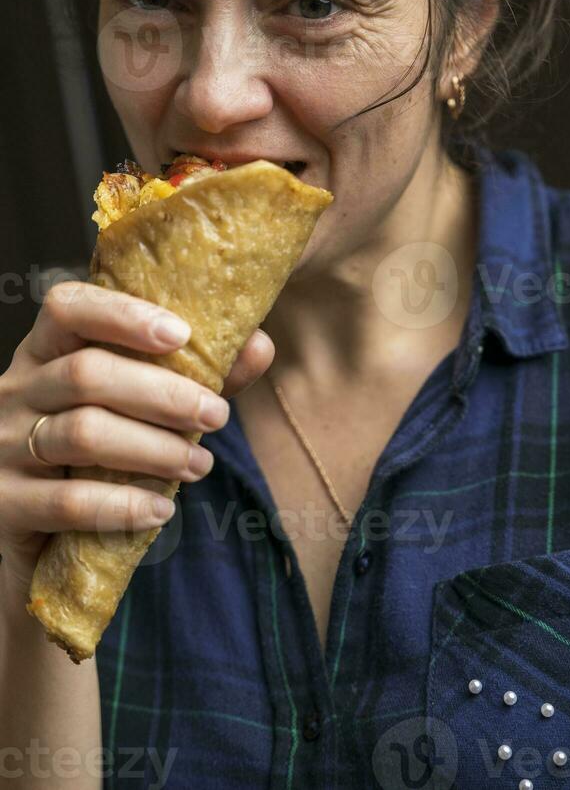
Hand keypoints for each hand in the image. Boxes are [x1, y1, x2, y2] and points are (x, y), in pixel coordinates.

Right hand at [0, 281, 273, 588]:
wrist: (26, 546)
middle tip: (216, 416)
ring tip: (200, 465)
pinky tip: (160, 510)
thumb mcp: (135, 413)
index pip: (67, 308)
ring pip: (82, 433)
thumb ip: (193, 378)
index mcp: (45, 355)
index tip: (181, 334)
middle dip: (163, 393)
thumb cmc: (89, 462)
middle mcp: (16, 392)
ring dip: (154, 449)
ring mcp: (2, 448)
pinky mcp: (3, 506)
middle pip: (87, 373)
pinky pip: (67, 501)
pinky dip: (122, 503)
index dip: (123, 314)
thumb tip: (259, 345)